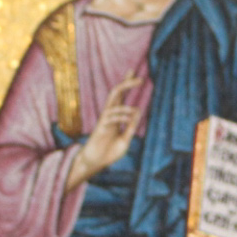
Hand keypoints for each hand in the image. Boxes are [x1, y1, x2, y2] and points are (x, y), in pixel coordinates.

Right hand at [64, 74, 144, 190]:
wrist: (96, 163)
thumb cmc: (109, 153)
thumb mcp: (125, 140)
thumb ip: (131, 127)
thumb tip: (138, 111)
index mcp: (116, 117)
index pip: (122, 97)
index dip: (127, 84)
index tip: (135, 73)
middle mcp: (110, 115)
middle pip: (116, 93)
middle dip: (127, 83)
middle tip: (139, 78)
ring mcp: (104, 120)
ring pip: (112, 102)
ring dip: (126, 106)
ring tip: (135, 111)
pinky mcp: (100, 127)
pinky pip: (110, 117)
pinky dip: (121, 116)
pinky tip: (128, 120)